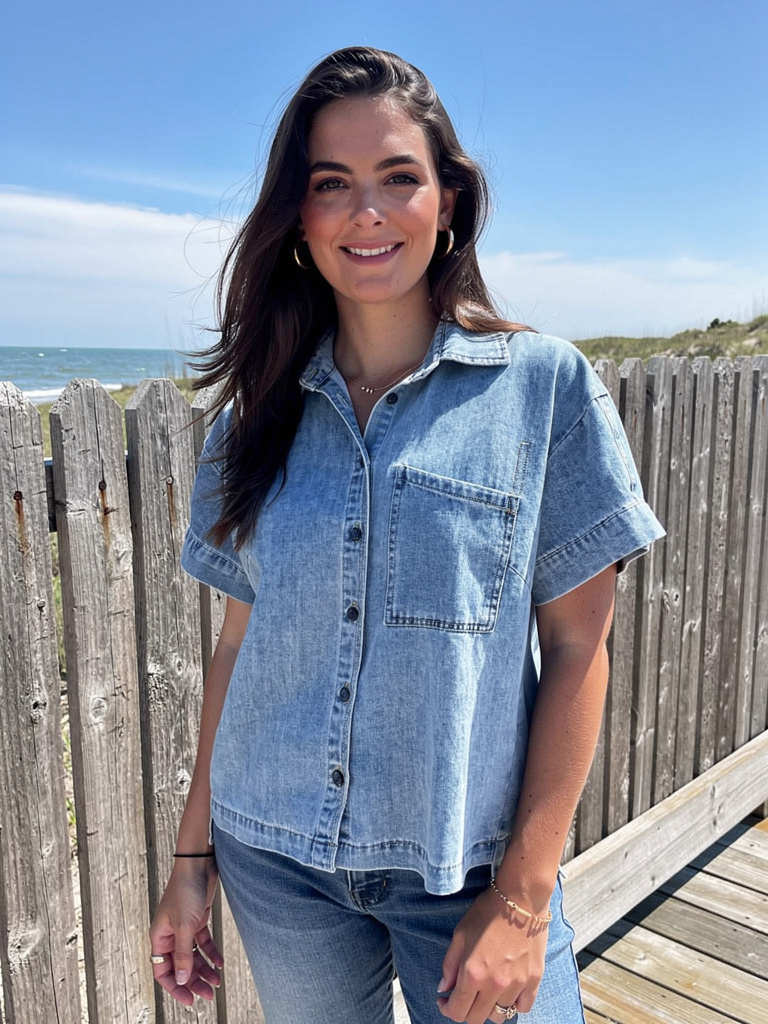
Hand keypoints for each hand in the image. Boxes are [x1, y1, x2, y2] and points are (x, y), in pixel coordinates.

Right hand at [149, 858, 223, 1005]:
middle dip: (193, 981)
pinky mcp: (197, 919)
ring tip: (217, 981)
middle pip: (180, 966)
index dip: (175, 987)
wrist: (199, 864)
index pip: (163, 971)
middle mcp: (170, 934)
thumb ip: (183, 954)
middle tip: (208, 994)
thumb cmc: (186, 889)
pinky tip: (220, 962)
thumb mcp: (185, 926)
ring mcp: (184, 927)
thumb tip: (181, 979)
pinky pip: (203, 943)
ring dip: (204, 969)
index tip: (190, 999)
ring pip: (193, 956)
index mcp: (160, 937)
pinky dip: (211, 953)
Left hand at [437, 887, 548, 1023]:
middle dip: (466, 1010)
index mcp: (473, 972)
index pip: (457, 1011)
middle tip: (464, 995)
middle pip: (476, 1018)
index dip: (447, 1009)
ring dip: (489, 1007)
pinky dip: (514, 1003)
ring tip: (486, 990)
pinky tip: (507, 989)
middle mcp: (494, 984)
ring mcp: (517, 984)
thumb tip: (444, 988)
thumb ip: (450, 964)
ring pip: (500, 1015)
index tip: (445, 1000)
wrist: (521, 897)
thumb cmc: (488, 911)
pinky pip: (523, 1007)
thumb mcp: (460, 933)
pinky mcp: (534, 980)